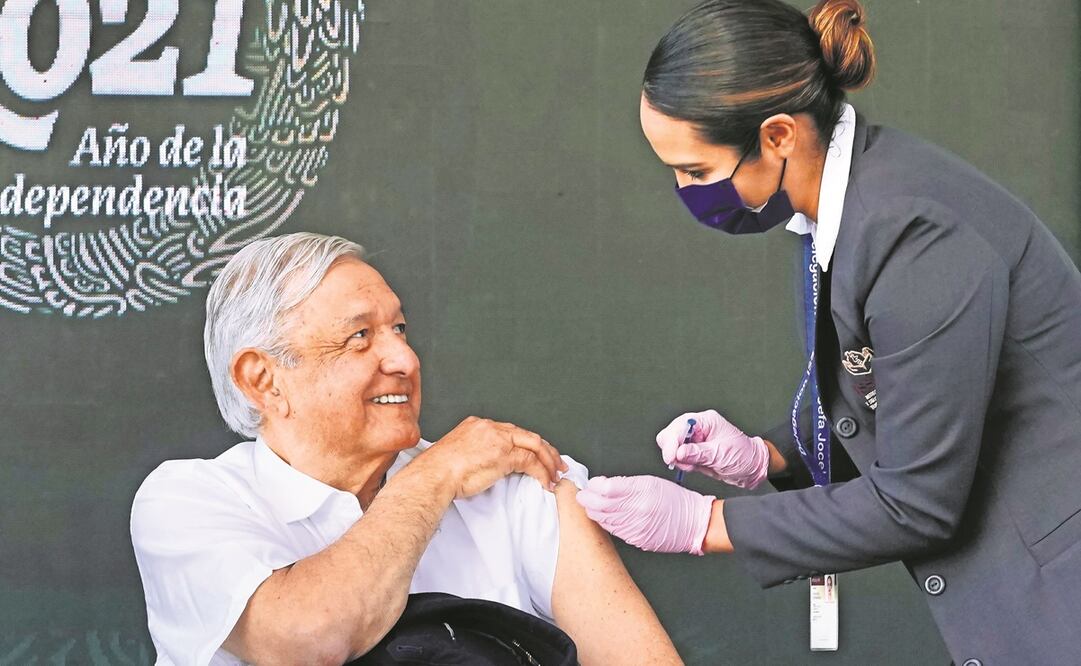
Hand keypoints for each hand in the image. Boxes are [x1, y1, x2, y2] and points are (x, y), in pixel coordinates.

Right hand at [422, 416, 567, 497]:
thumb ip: (476, 453)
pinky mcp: (503, 455)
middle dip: (547, 450)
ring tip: (556, 475)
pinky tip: (545, 482)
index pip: (512, 431)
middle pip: (528, 435)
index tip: (538, 455)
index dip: (528, 444)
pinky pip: (531, 462)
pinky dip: (542, 472)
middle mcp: (490, 427)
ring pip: (535, 445)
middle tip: (557, 463)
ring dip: (549, 462)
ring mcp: (498, 439)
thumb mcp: (458, 454)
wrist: (433, 476)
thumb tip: (487, 465)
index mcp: (478, 424)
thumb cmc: (438, 472)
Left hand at [575, 475, 714, 554]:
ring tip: (590, 505)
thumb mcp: (651, 482)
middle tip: (583, 494)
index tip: (592, 483)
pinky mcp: (636, 539)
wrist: (693, 523)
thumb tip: (602, 486)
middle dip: (586, 499)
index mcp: (642, 491)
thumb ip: (625, 483)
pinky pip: (613, 530)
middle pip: (600, 505)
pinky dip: (605, 522)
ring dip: (593, 511)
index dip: (594, 485)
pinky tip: (604, 516)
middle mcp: (637, 509)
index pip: (606, 488)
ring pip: (603, 519)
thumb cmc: (674, 499)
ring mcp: (636, 527)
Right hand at [656, 410, 768, 488]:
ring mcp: (694, 440)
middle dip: (672, 448)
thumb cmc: (744, 455)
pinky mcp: (693, 452)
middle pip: (671, 433)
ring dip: (677, 457)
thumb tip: (679, 453)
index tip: (671, 457)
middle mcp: (698, 428)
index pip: (680, 425)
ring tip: (692, 465)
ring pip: (671, 446)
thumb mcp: (722, 454)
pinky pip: (678, 456)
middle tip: (677, 462)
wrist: (752, 468)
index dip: (672, 440)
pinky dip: (681, 463)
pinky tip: (693, 466)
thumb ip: (699, 453)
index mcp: (706, 421)